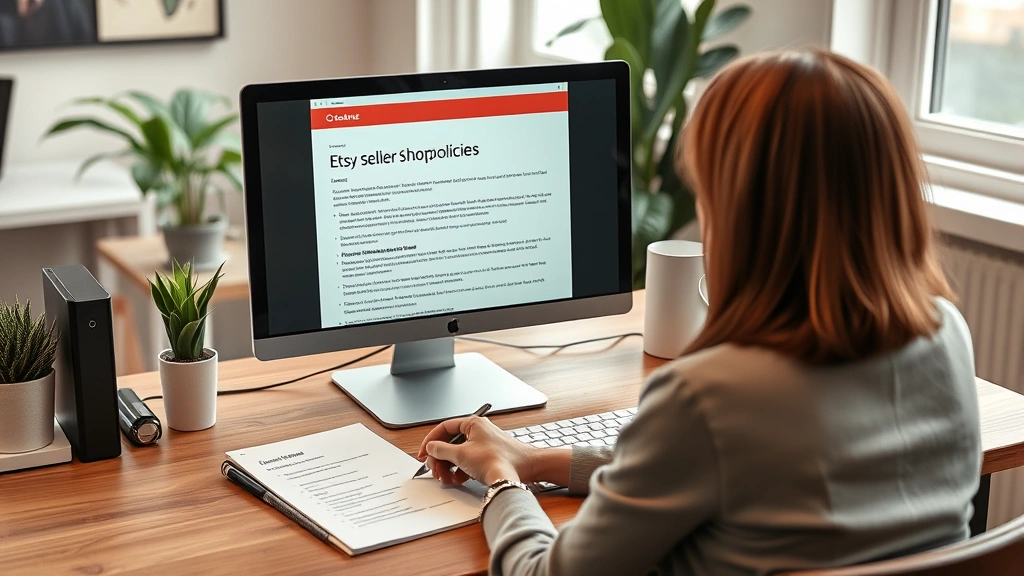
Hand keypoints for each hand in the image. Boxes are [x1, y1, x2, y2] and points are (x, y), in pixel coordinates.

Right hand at [416, 416, 538, 485]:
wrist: (523, 471)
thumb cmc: (499, 459)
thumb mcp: (462, 455)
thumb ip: (442, 450)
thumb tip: (431, 448)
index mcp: (473, 423)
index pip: (444, 427)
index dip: (431, 441)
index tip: (423, 453)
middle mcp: (478, 431)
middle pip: (450, 443)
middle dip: (440, 458)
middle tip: (434, 470)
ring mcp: (484, 444)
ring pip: (458, 454)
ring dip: (449, 467)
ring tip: (446, 478)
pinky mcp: (488, 457)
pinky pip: (468, 462)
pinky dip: (461, 471)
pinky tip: (458, 480)